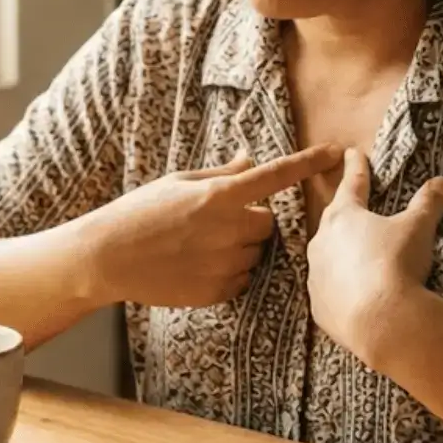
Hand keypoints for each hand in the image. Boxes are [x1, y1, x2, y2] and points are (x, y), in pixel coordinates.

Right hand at [78, 144, 341, 306]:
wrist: (108, 257)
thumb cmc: (138, 212)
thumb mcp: (177, 182)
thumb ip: (220, 174)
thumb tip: (250, 161)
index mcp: (218, 195)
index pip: (275, 176)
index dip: (307, 163)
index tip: (333, 152)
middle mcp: (228, 229)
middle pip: (267, 223)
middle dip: (251, 221)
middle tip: (215, 222)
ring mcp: (224, 262)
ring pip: (255, 253)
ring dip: (239, 248)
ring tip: (198, 246)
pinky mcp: (218, 290)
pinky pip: (241, 279)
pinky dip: (227, 272)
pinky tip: (195, 266)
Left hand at [307, 148, 442, 366]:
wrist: (382, 321)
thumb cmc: (397, 263)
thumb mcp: (417, 228)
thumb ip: (427, 203)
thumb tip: (441, 182)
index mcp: (344, 216)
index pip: (352, 184)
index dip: (356, 167)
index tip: (351, 152)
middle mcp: (322, 242)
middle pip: (333, 221)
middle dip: (343, 213)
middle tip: (351, 207)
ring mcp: (316, 276)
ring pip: (325, 257)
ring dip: (339, 254)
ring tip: (355, 257)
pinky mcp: (319, 307)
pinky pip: (328, 292)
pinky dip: (339, 289)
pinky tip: (352, 294)